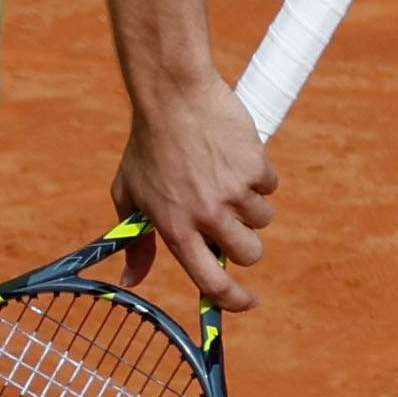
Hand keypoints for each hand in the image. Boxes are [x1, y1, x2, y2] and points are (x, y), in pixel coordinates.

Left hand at [114, 73, 274, 315]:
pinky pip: (269, 185)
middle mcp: (206, 215)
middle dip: (245, 243)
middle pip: (249, 254)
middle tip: (229, 219)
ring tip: (224, 176)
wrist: (172, 94)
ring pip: (262, 219)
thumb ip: (134, 242)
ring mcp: (233, 191)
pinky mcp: (255, 166)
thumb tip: (129, 280)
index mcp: (175, 228)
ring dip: (250, 205)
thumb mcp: (128, 194)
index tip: (247, 302)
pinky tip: (233, 154)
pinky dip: (257, 174)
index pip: (211, 281)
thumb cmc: (147, 146)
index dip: (234, 300)